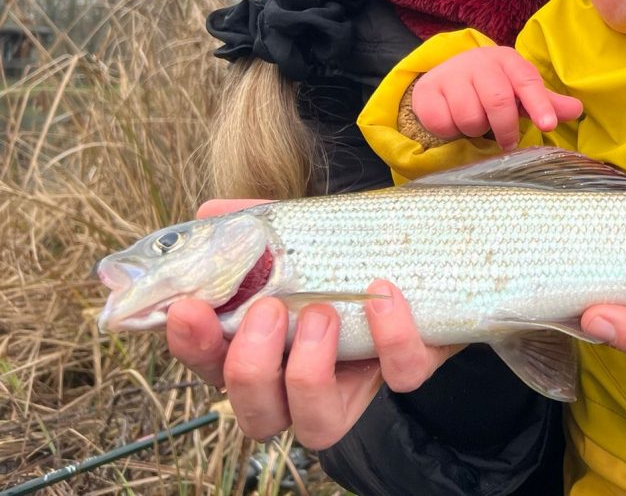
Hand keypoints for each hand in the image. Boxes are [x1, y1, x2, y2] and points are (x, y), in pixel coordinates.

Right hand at [166, 201, 460, 447]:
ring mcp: (358, 381)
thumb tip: (211, 211)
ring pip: (319, 426)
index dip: (193, 347)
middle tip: (268, 309)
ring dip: (309, 373)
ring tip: (321, 312)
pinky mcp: (408, 366)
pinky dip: (391, 338)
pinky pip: (400, 375)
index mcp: (263, 346)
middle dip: (250, 369)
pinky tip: (383, 295)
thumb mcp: (298, 231)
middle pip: (257, 416)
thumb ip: (255, 223)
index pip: (211, 364)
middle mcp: (302, 380)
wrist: (424, 245)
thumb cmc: (344, 250)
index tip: (188, 308)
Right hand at [411, 45, 582, 147]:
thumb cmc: (492, 86)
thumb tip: (576, 110)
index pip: (527, 81)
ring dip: (476, 129)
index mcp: (507, 60)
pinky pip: (444, 123)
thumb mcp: (519, 91)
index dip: (539, 104)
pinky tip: (454, 121)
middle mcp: (479, 61)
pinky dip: (452, 131)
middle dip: (506, 128)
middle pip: (498, 101)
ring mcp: (451, 74)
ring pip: (470, 116)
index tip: (549, 125)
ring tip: (477, 122)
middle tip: (508, 142)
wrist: (446, 77)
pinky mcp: (428, 91)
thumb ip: (546, 102)